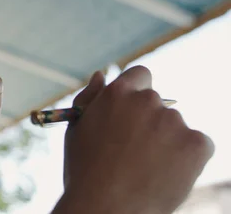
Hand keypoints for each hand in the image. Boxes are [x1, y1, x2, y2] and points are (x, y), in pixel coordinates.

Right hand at [55, 66, 214, 213]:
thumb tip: (101, 74)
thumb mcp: (76, 130)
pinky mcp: (197, 143)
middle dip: (148, 123)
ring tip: (144, 169)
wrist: (106, 208)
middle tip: (133, 153)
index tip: (132, 114)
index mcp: (117, 93)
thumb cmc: (85, 171)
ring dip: (166, 142)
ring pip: (175, 127)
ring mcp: (174, 121)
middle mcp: (147, 101)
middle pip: (157, 104)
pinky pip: (198, 145)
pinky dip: (187, 159)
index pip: (140, 75)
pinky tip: (164, 174)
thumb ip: (88, 98)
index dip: (136, 94)